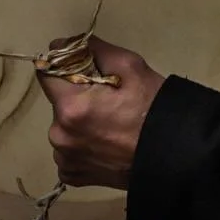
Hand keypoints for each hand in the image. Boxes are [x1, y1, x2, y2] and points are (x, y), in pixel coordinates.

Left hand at [36, 36, 166, 190]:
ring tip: (110, 126)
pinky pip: (69, 152)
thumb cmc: (153, 107)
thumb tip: (67, 44)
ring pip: (63, 128)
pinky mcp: (72, 176)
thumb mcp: (130, 66)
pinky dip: (83, 146)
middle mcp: (59, 134)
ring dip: (79, 123)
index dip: (64, 66)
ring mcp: (65, 159)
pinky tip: (106, 145)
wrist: (173, 155)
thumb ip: (95, 50)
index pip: (46, 73)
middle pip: (58, 102)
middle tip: (109, 100)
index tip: (84, 68)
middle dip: (77, 96)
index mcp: (70, 106)